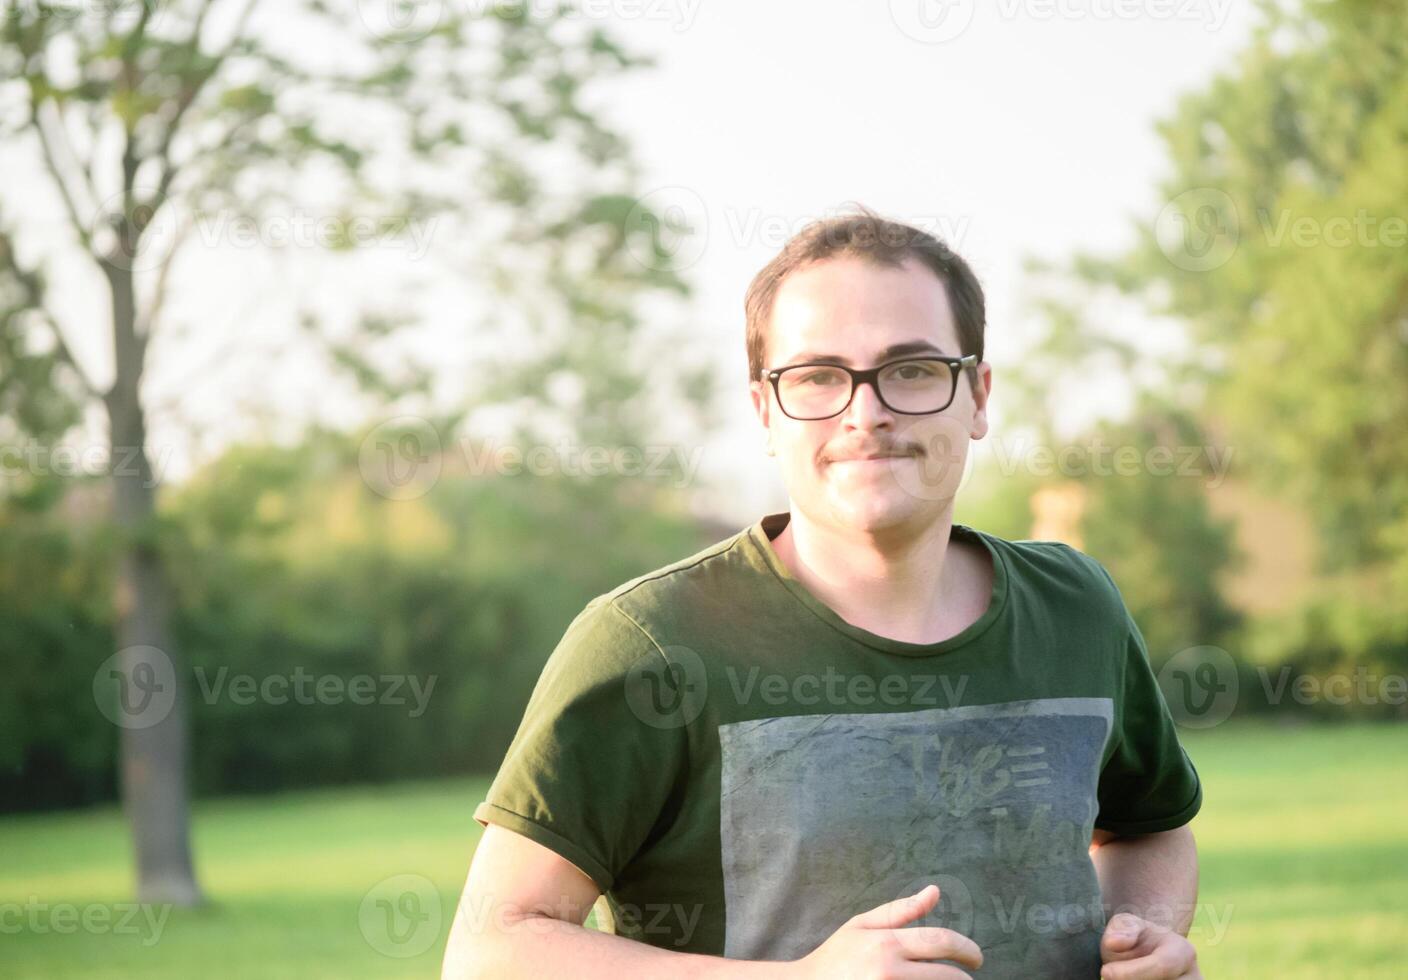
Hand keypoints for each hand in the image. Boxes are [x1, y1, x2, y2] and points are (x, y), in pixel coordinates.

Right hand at [791, 884, 982, 979]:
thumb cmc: (835, 957)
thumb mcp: (862, 926)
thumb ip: (901, 910)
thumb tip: (935, 891)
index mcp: (886, 943)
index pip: (942, 942)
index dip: (968, 950)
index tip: (976, 958)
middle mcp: (890, 971)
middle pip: (947, 976)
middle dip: (964, 978)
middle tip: (968, 976)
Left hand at [1100, 912, 1201, 978]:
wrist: (1148, 956)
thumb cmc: (1137, 941)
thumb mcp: (1127, 925)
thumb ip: (1122, 928)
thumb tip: (1114, 942)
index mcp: (1184, 952)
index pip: (1162, 967)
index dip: (1131, 973)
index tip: (1105, 972)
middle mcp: (1194, 978)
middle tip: (1111, 978)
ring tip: (1121, 979)